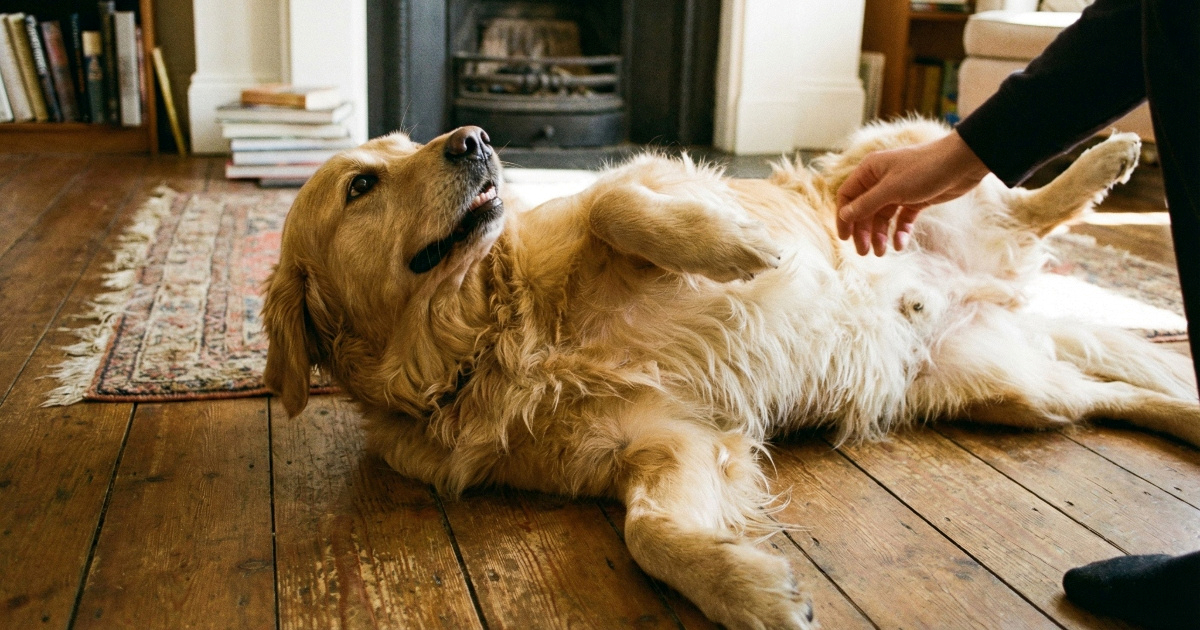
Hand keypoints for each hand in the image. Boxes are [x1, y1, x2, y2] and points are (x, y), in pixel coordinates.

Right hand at [836, 130, 990, 255]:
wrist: (962, 163)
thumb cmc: (924, 170)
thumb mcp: (891, 189)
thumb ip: (866, 204)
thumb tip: (844, 215)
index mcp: (870, 171)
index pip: (848, 196)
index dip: (844, 217)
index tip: (845, 239)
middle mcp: (881, 179)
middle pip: (864, 209)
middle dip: (863, 231)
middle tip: (864, 252)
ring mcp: (898, 190)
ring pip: (882, 216)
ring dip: (880, 234)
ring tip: (882, 252)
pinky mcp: (915, 199)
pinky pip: (901, 218)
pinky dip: (899, 231)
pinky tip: (900, 244)